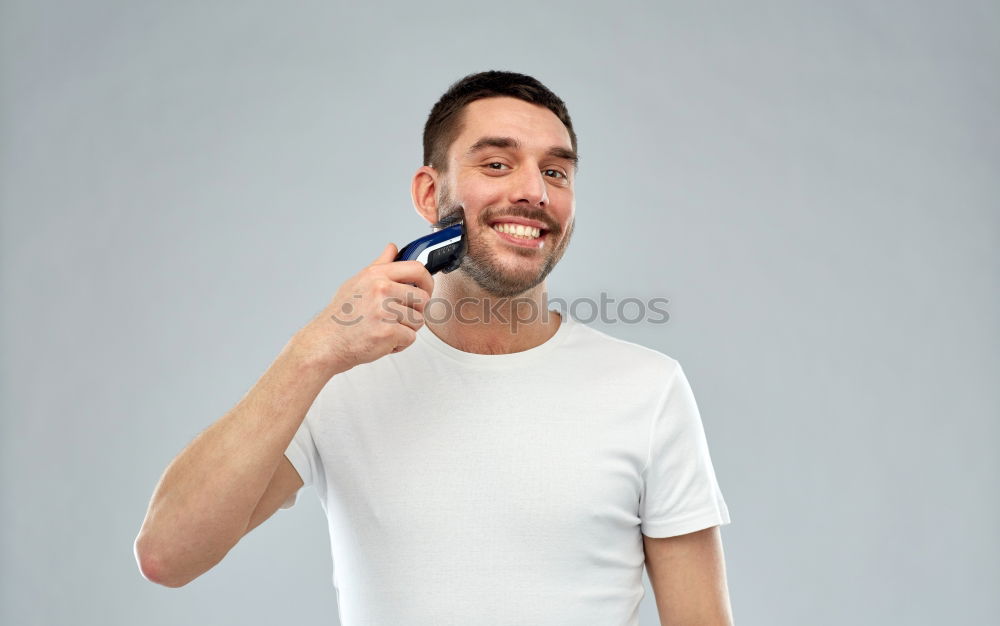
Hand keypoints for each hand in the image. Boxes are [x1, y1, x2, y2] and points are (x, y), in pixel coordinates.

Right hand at [292, 243, 433, 375]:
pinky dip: (399, 344)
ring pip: (418, 321)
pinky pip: (410, 338)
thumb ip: (379, 266)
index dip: (427, 282)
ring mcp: (385, 310)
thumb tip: (392, 248)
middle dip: (416, 312)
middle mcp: (381, 289)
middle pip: (423, 298)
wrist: (325, 343)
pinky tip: (382, 341)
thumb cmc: (341, 316)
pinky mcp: (388, 332)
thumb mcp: (357, 282)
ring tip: (385, 330)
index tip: (425, 290)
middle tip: (398, 318)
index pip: (417, 269)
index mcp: (376, 275)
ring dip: (406, 330)